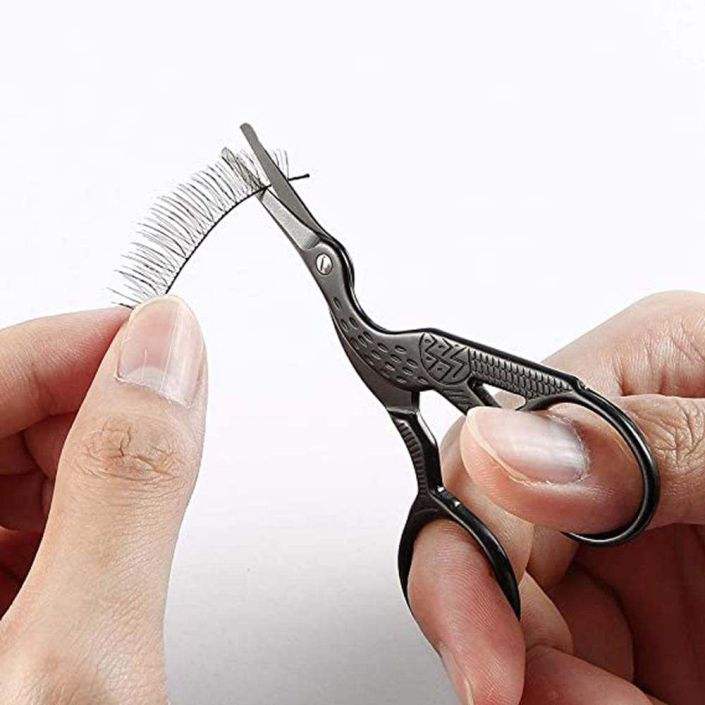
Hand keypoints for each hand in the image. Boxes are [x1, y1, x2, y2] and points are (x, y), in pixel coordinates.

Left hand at [0, 297, 206, 703]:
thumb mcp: (83, 650)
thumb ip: (128, 489)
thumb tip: (167, 351)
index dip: (85, 343)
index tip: (169, 341)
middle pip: (12, 411)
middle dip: (105, 409)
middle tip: (175, 423)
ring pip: (34, 460)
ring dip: (110, 463)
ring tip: (154, 496)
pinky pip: (42, 514)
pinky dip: (100, 512)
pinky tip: (125, 539)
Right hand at [409, 291, 704, 704]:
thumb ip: (652, 447)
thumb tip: (503, 450)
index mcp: (633, 387)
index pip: (495, 451)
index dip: (465, 548)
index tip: (477, 645)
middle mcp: (614, 467)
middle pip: (493, 545)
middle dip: (498, 633)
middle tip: (513, 692)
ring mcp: (631, 548)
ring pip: (527, 622)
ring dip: (551, 686)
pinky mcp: (655, 619)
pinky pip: (580, 667)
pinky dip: (584, 701)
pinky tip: (635, 704)